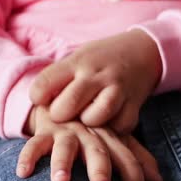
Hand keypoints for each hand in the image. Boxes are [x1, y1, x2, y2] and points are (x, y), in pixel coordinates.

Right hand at [17, 106, 162, 180]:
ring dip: (62, 163)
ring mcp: (66, 131)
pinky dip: (28, 157)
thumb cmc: (92, 128)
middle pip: (98, 152)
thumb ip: (135, 157)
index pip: (126, 157)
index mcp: (110, 136)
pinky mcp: (43, 132)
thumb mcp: (114, 139)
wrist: (63, 99)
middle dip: (100, 172)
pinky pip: (34, 144)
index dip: (134, 178)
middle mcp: (90, 133)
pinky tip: (23, 173)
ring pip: (65, 147)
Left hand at [29, 29, 161, 134]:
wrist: (143, 51)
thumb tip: (38, 105)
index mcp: (77, 62)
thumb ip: (60, 79)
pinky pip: (119, 127)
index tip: (43, 100)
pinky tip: (109, 119)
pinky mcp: (134, 106)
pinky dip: (112, 128)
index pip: (44, 84)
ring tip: (88, 117)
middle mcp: (97, 75)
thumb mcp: (79, 58)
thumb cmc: (101, 60)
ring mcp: (117, 90)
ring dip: (88, 122)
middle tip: (65, 114)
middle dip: (60, 116)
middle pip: (67, 106)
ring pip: (94, 118)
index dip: (38, 97)